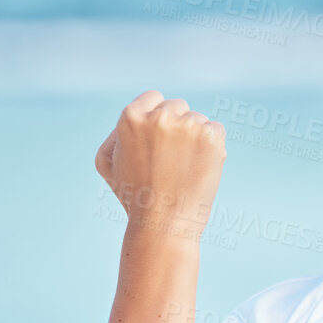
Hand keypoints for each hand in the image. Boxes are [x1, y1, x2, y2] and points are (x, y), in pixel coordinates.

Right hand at [94, 91, 225, 234]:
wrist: (163, 224)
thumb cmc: (134, 197)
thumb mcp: (107, 163)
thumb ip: (118, 132)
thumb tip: (141, 113)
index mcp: (130, 117)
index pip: (153, 98)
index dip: (157, 118)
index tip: (158, 139)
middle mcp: (159, 117)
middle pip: (177, 106)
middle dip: (177, 127)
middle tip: (170, 159)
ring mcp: (187, 126)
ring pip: (197, 119)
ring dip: (195, 138)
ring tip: (183, 168)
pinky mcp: (210, 137)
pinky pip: (215, 129)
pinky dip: (212, 146)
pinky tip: (199, 166)